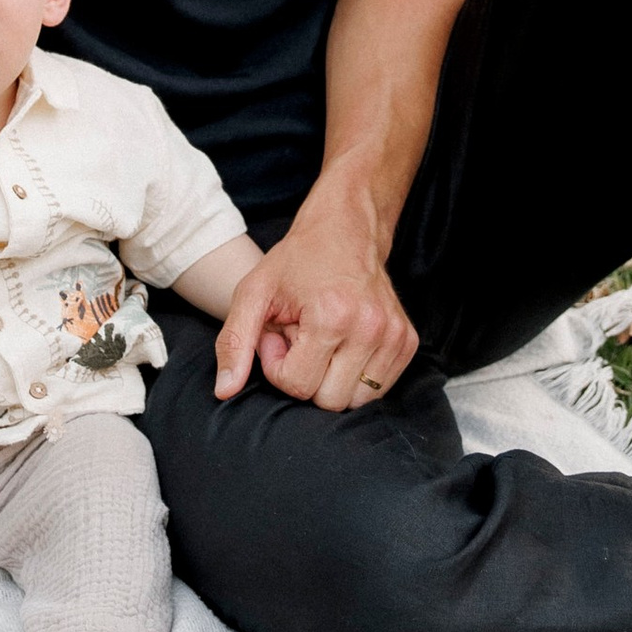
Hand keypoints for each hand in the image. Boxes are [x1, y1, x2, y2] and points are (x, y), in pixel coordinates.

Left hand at [213, 197, 417, 411]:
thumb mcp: (253, 293)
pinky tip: (342, 344)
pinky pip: (376, 389)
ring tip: (321, 340)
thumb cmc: (297, 261)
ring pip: (355, 400)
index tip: (281, 334)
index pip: (298, 386)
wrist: (345, 230)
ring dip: (331, 378)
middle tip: (300, 338)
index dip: (278, 366)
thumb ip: (234, 342)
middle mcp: (371, 329)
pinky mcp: (407, 341)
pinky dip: (354, 375)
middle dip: (306, 376)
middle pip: (329, 400)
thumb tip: (224, 390)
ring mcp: (394, 336)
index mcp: (333, 317)